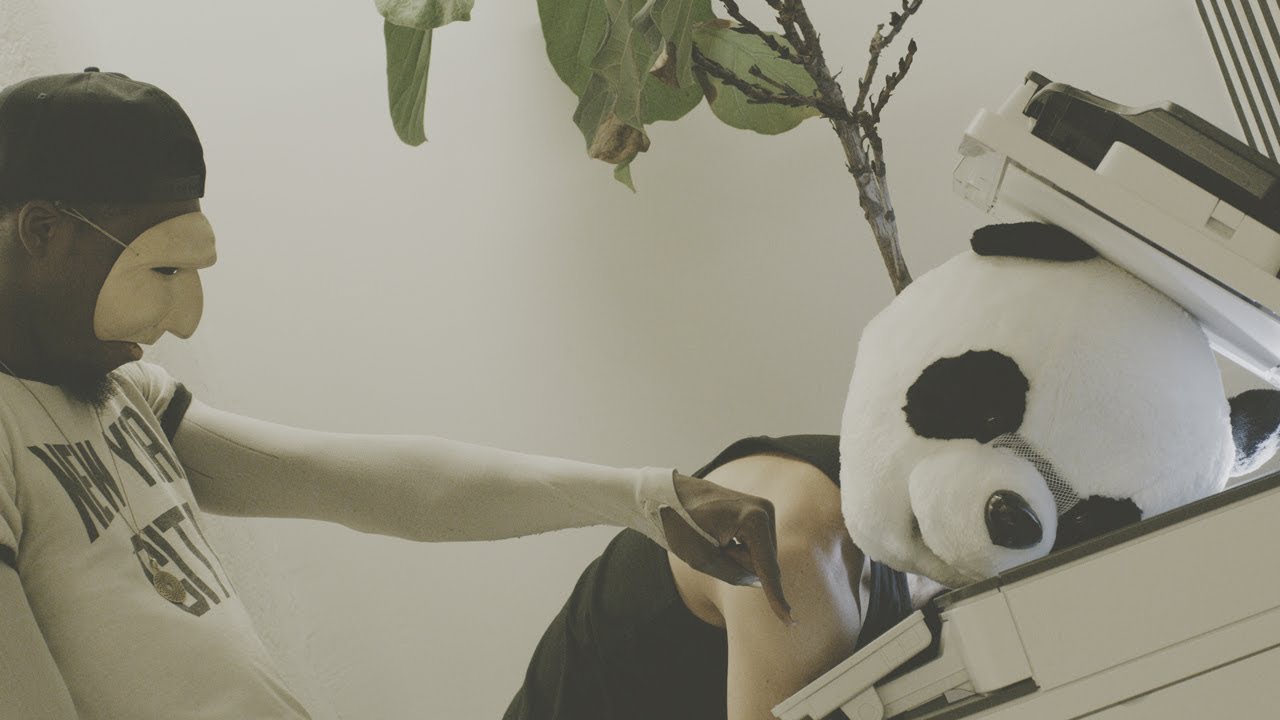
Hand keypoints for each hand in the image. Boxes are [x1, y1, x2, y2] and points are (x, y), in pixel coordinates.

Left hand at [660, 472, 793, 623]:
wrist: (670, 493)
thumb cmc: (681, 523)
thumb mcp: (701, 558)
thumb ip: (733, 575)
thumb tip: (760, 582)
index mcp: (753, 519)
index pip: (767, 568)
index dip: (776, 598)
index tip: (789, 621)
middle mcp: (765, 510)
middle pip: (764, 562)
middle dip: (739, 564)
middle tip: (712, 545)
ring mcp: (764, 509)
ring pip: (760, 556)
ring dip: (737, 556)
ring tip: (715, 538)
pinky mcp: (759, 512)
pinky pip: (756, 546)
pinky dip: (738, 549)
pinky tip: (721, 535)